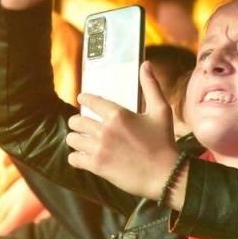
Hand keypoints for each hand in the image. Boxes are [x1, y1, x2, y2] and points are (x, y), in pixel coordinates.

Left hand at [68, 64, 179, 201]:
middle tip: (81, 125)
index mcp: (118, 114)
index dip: (84, 99)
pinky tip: (81, 157)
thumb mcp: (161, 111)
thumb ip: (151, 86)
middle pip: (76, 121)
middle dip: (78, 122)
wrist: (166, 174)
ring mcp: (99, 149)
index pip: (90, 101)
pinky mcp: (97, 166)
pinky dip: (75, 157)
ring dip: (75, 138)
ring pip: (72, 139)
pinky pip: (73, 158)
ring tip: (81, 140)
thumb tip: (145, 64)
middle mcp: (105, 130)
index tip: (81, 99)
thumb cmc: (164, 142)